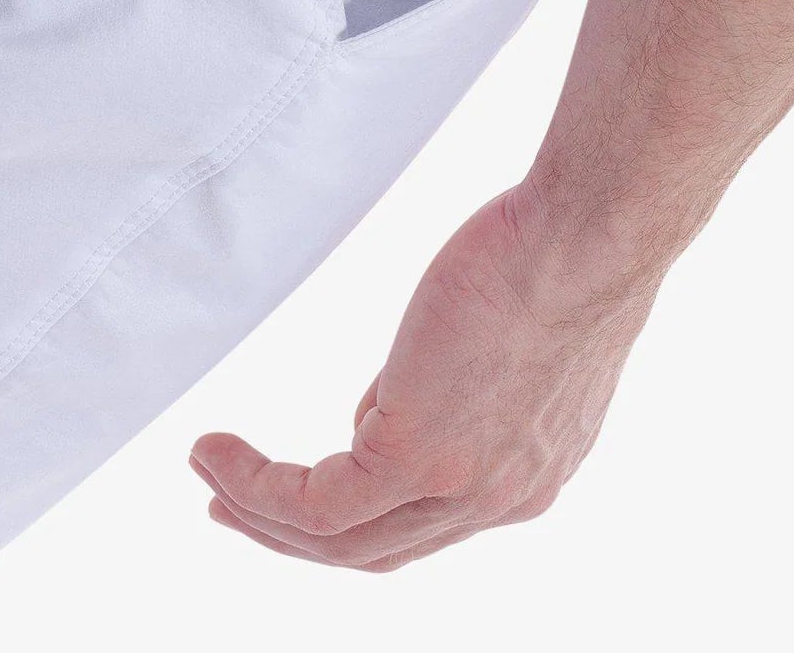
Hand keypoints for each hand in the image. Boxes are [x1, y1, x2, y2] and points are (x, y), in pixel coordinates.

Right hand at [189, 185, 658, 572]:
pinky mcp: (419, 452)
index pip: (420, 528)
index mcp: (521, 479)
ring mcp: (458, 485)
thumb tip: (379, 408)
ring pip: (339, 540)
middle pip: (373, 552)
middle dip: (288, 536)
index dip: (348, 524)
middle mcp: (496, 502)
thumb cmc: (554, 256)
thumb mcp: (498, 345)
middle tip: (227, 507)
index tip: (290, 495)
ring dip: (258, 512)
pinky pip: (316, 502)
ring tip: (207, 469)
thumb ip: (441, 390)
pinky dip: (255, 486)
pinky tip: (216, 450)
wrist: (586, 241)